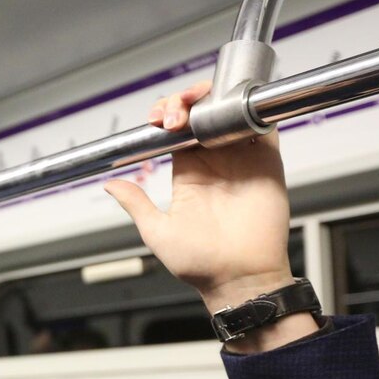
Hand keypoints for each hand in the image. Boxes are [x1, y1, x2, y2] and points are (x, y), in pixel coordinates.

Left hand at [104, 82, 316, 351]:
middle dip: (184, 102)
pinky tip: (230, 107)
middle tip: (173, 115)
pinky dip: (249, 109)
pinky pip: (263, 127)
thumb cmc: (199, 264)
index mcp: (188, 174)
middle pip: (201, 115)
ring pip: (229, 113)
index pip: (177, 132)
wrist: (239, 279)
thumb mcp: (157, 231)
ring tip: (195, 106)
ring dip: (213, 99)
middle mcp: (215, 163)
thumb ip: (137, 203)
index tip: (156, 119)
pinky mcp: (267, 162)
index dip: (166, 115)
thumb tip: (111, 185)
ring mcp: (242, 160)